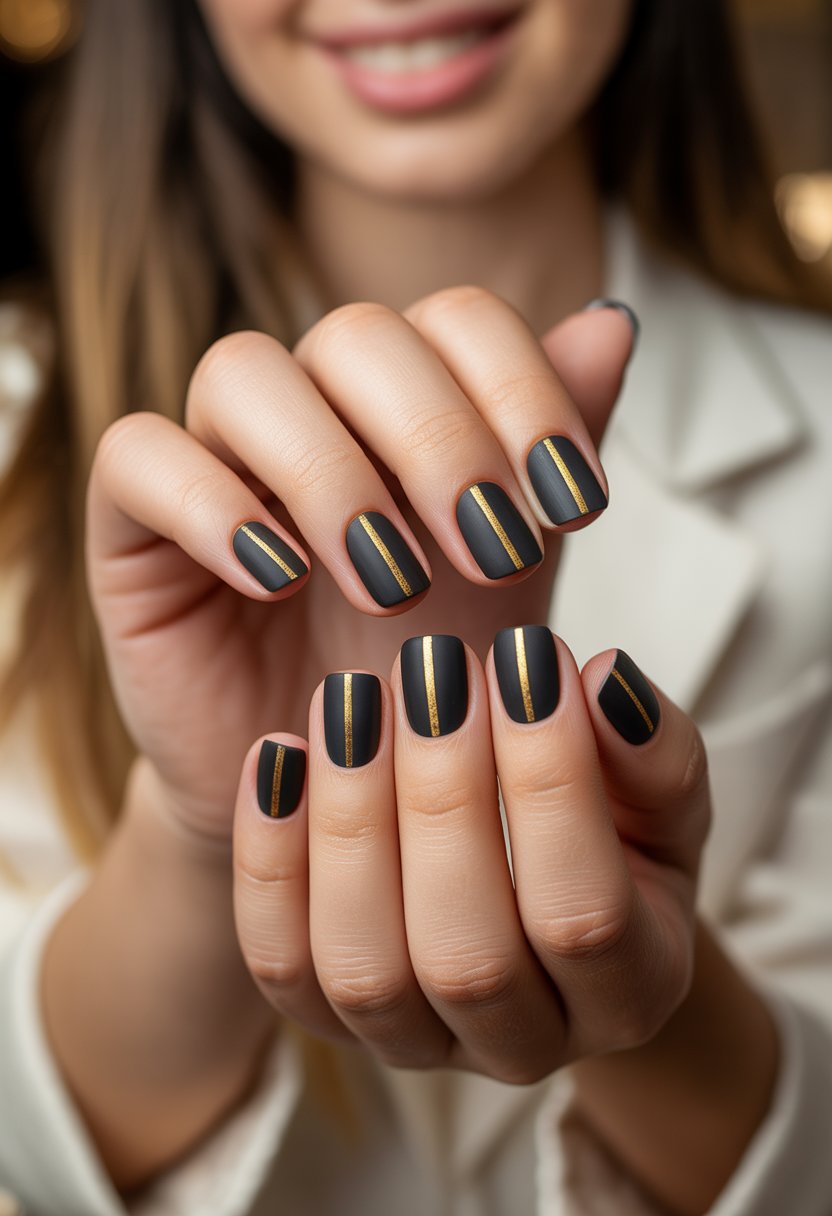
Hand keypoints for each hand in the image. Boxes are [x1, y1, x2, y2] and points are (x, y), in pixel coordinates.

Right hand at [86, 292, 633, 839]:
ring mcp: (214, 454)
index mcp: (404, 401)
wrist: (327, 793)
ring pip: (245, 374)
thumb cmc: (423, 680)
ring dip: (331, 473)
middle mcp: (309, 405)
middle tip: (492, 549)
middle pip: (358, 335)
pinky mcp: (131, 521)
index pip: (458, 319)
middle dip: (441, 440)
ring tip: (391, 583)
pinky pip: (138, 458)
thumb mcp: (511, 575)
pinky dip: (211, 505)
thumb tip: (612, 321)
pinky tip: (277, 580)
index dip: (525, 392)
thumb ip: (553, 451)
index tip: (577, 507)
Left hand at [232, 630, 710, 1076]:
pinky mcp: (327, 1019)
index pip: (585, 915)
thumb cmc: (610, 833)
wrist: (538, 895)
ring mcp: (416, 1043)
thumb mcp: (657, 792)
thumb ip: (651, 748)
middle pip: (465, 957)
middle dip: (443, 796)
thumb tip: (605, 681)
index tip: (527, 657)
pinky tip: (278, 753)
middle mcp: (522, 1044)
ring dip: (349, 823)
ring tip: (351, 700)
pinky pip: (281, 959)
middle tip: (431, 668)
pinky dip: (269, 857)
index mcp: (630, 993)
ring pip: (364, 970)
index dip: (553, 783)